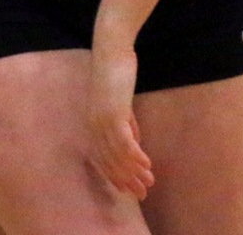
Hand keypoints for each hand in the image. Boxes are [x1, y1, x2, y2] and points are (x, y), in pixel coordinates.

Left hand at [84, 35, 151, 199]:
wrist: (110, 49)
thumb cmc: (115, 71)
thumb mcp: (121, 101)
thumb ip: (127, 121)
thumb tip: (135, 141)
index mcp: (92, 124)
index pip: (104, 158)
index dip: (118, 175)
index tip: (130, 189)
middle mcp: (94, 126)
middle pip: (111, 161)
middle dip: (127, 179)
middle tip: (142, 194)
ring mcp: (101, 121)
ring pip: (118, 155)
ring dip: (135, 171)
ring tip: (149, 182)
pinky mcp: (113, 113)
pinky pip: (124, 141)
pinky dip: (135, 156)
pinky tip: (147, 165)